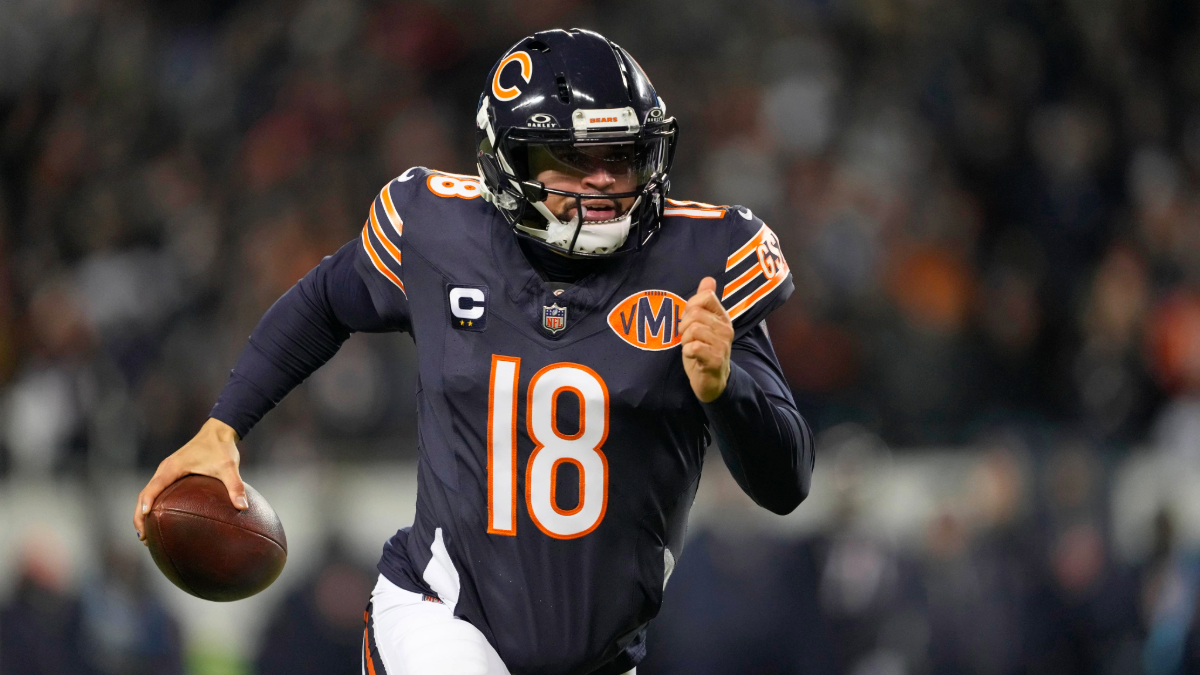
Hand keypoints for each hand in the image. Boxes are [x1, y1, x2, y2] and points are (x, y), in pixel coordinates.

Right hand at [134, 418, 246, 545]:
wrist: (218, 431)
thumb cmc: (222, 447)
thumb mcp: (229, 466)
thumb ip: (235, 486)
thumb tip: (243, 507)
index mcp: (172, 467)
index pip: (153, 487)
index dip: (146, 503)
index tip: (145, 518)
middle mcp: (165, 469)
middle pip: (144, 494)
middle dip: (140, 516)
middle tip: (144, 537)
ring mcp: (166, 472)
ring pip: (148, 494)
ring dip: (143, 513)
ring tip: (147, 535)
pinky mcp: (171, 474)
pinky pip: (157, 492)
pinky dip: (154, 506)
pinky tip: (162, 521)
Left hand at [680, 277, 733, 402]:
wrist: (712, 381)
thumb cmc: (704, 350)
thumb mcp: (703, 323)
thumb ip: (704, 302)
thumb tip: (708, 279)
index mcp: (722, 317)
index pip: (706, 297)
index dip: (691, 306)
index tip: (690, 320)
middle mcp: (725, 329)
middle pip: (695, 314)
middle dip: (684, 326)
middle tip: (688, 338)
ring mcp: (722, 344)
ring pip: (693, 329)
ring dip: (686, 340)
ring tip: (691, 347)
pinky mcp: (715, 359)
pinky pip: (694, 346)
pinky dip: (688, 351)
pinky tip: (693, 356)